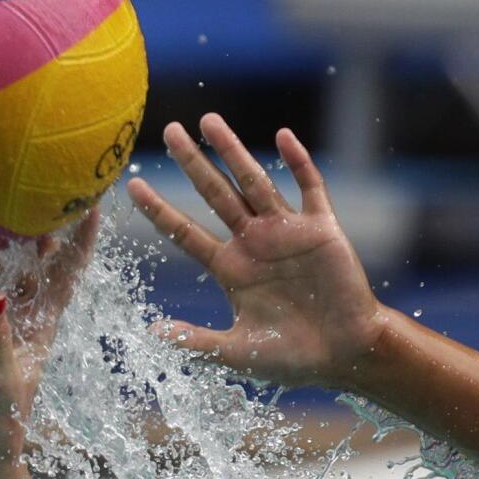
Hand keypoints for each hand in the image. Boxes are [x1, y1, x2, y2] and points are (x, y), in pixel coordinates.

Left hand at [127, 114, 384, 387]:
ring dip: (234, 152)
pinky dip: (298, 162)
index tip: (133, 186)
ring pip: (255, 183)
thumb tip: (152, 333)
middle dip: (193, 163)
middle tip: (169, 131)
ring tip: (209, 120)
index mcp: (232, 269)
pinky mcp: (322, 230)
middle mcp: (255, 244)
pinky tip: (283, 136)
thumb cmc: (293, 357)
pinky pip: (310, 188)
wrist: (345, 354)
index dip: (160, 211)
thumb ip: (198, 342)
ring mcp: (287, 233)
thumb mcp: (238, 352)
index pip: (187, 233)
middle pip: (216, 195)